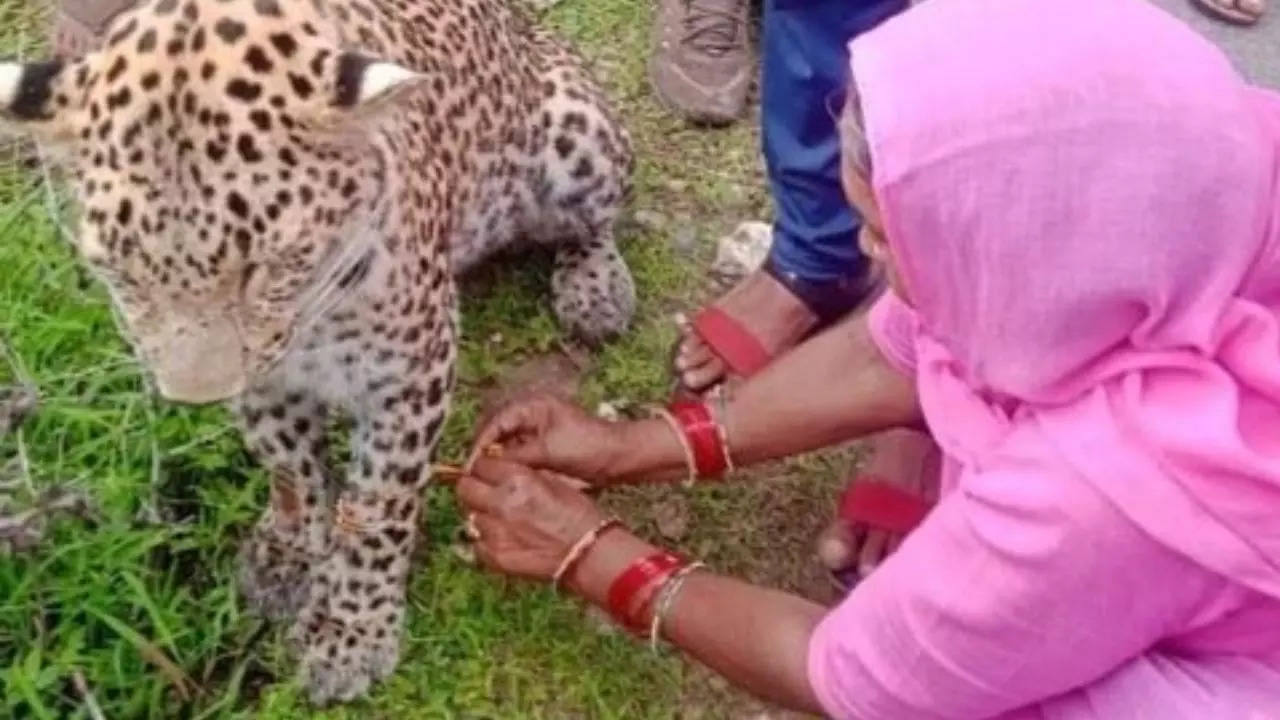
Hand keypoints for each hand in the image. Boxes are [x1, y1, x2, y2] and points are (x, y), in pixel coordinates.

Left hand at [455, 458, 608, 581]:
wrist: (589, 553)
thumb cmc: (578, 515)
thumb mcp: (553, 481)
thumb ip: (522, 474)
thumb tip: (501, 470)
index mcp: (517, 479)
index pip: (480, 464)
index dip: (483, 467)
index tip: (487, 472)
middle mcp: (500, 503)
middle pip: (465, 488)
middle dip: (473, 487)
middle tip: (484, 492)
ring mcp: (494, 532)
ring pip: (470, 516)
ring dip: (481, 515)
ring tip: (500, 519)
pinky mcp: (494, 557)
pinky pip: (477, 543)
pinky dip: (485, 541)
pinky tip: (503, 539)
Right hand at [468, 395, 624, 481]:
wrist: (618, 458)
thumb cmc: (589, 446)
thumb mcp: (549, 450)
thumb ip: (517, 455)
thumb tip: (487, 464)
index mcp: (533, 406)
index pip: (496, 421)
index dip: (481, 443)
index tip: (471, 465)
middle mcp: (531, 415)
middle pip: (496, 432)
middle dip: (484, 452)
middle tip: (473, 475)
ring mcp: (536, 431)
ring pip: (505, 446)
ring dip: (496, 462)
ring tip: (484, 481)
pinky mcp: (542, 448)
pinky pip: (517, 457)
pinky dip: (509, 468)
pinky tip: (503, 482)